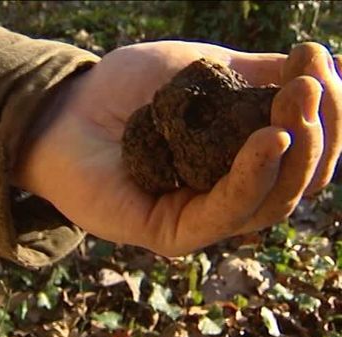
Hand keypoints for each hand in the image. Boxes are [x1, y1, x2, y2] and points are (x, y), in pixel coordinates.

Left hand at [15, 41, 341, 256]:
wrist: (64, 110)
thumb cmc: (125, 90)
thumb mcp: (201, 69)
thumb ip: (257, 74)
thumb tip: (324, 65)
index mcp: (240, 157)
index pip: (301, 148)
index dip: (325, 109)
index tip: (316, 59)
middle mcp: (228, 192)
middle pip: (297, 181)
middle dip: (318, 132)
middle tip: (310, 86)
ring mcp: (201, 216)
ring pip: (271, 203)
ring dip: (295, 154)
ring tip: (295, 106)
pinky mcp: (171, 233)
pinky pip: (224, 213)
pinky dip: (252, 178)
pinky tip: (268, 140)